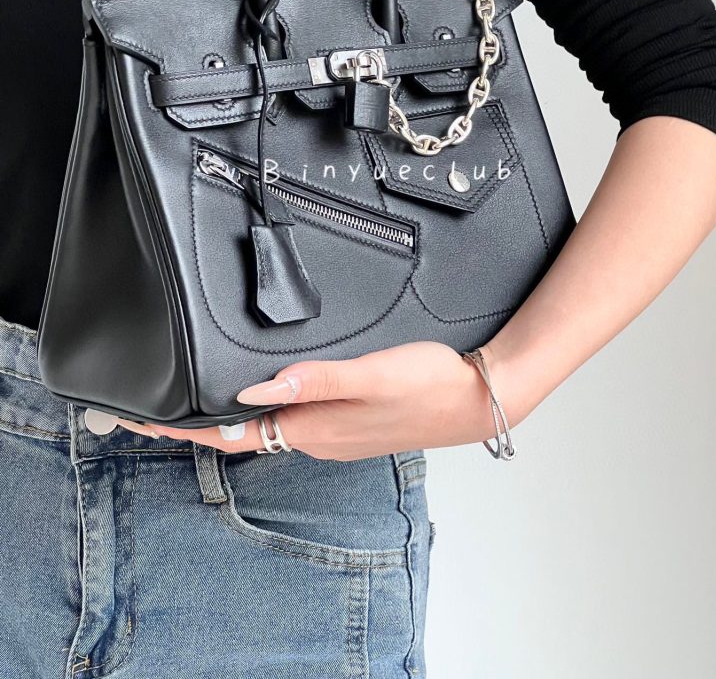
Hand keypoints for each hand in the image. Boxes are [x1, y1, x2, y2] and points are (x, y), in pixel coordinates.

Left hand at [117, 342, 507, 459]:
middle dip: (198, 421)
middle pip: (242, 432)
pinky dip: (265, 409)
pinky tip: (266, 391)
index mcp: (313, 427)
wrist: (476, 399)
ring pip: (267, 426)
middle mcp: (317, 436)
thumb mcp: (371, 376)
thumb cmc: (429, 384)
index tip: (142, 418)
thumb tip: (252, 391)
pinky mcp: (350, 423)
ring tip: (200, 395)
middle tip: (159, 403)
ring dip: (230, 415)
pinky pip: (293, 419)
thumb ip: (314, 382)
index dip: (184, 426)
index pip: (231, 432)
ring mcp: (334, 433)